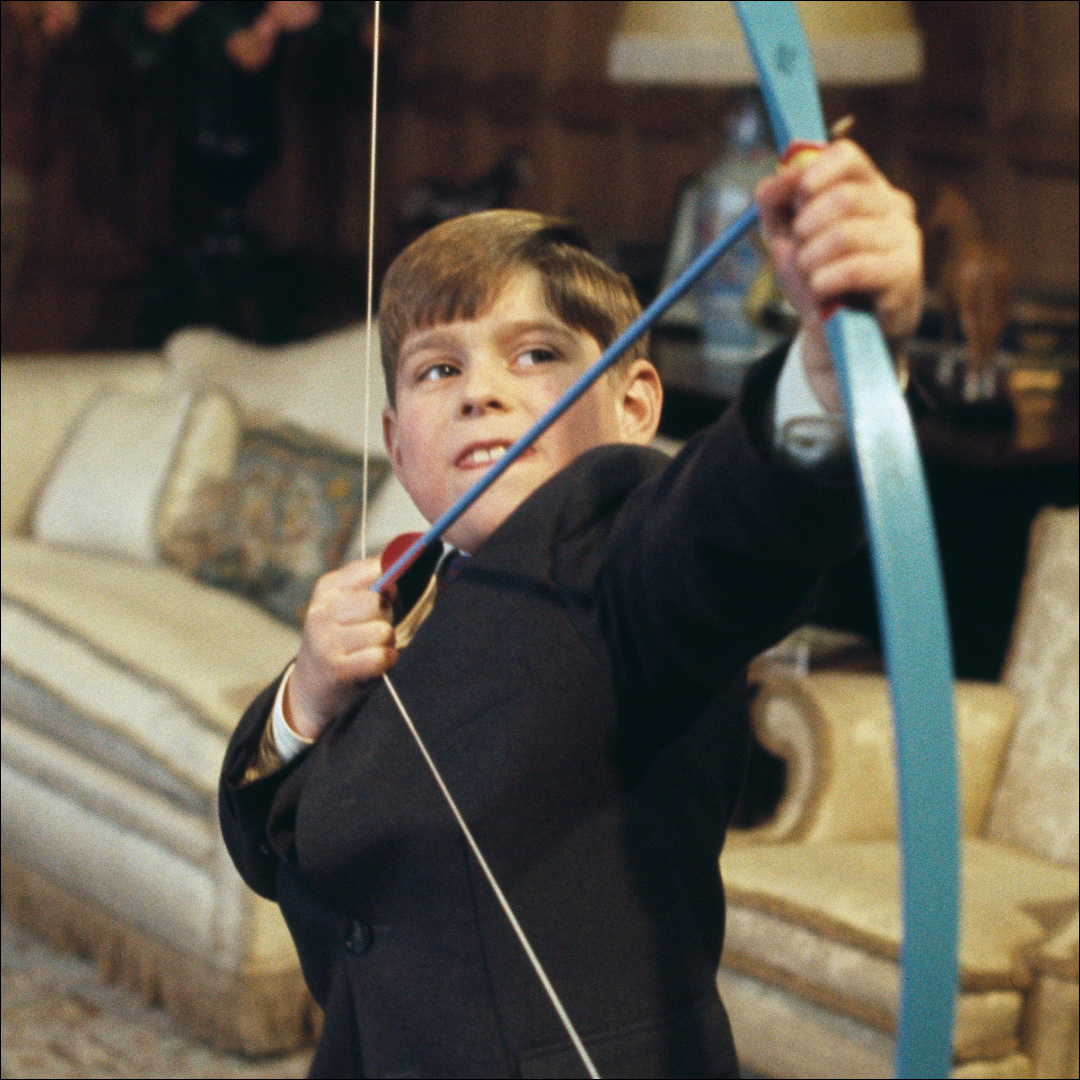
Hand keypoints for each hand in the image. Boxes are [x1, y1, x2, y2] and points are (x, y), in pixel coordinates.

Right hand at [285, 557, 397, 739]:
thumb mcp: (347, 605)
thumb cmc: (343, 638)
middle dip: (388, 618)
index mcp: (328, 587)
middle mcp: (322, 610)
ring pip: (383, 631)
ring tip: (371, 649)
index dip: (392, 582)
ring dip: (387, 643)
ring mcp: (326, 640)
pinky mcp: (336, 669)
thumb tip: (408, 564)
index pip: (375, 568)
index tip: (390, 595)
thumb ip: (374, 583)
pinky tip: (375, 664)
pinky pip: (380, 657)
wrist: (311, 687)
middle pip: (380, 603)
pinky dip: (386, 661)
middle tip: (374, 631)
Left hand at [756, 139, 922, 410]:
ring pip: (848, 233)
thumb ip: (775, 206)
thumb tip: (773, 179)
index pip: (846, 157)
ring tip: (809, 275)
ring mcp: (905, 239)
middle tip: (799, 249)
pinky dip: (827, 279)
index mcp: (867, 188)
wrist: (840, 333)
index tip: (795, 200)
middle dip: (807, 226)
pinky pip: (858, 268)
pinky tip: (820, 288)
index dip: (814, 174)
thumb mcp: (788, 241)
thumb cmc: (819, 279)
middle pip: (846, 195)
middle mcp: (894, 206)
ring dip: (813, 258)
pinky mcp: (906, 275)